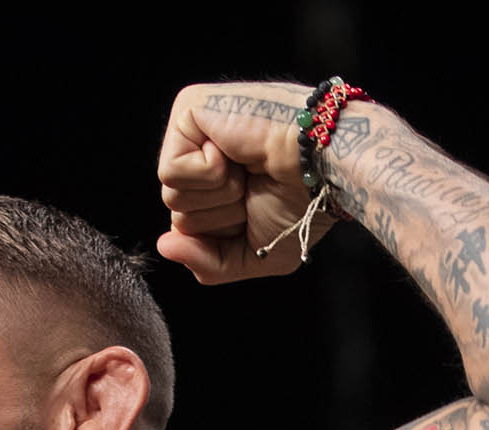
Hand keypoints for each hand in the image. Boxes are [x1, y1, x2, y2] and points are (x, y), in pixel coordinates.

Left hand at [156, 81, 333, 282]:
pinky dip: (209, 174)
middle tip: (255, 186)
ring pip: (171, 196)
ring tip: (248, 169)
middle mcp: (200, 153)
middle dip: (220, 215)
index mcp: (215, 183)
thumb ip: (206, 262)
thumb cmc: (302, 204)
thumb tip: (163, 246)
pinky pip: (171, 171)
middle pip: (177, 213)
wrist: (324, 166)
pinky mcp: (188, 107)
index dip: (222, 233)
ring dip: (219, 194)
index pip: (186, 228)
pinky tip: (235, 152)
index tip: (257, 207)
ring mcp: (192, 129)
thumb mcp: (256, 254)